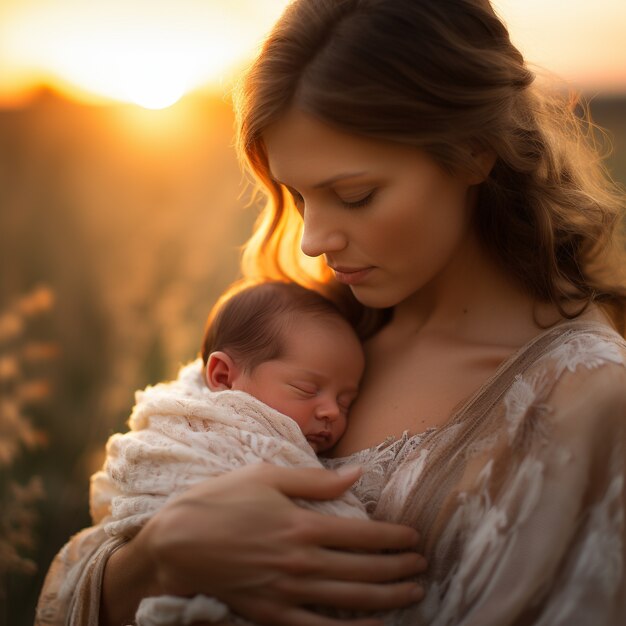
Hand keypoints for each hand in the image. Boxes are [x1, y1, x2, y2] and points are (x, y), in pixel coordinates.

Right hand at [103, 464, 425, 625]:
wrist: (176, 542)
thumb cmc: (220, 501)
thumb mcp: (266, 476)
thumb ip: (315, 480)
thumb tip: (357, 475)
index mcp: (303, 524)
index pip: (362, 535)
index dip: (394, 538)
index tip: (416, 537)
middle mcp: (302, 561)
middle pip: (363, 570)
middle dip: (399, 569)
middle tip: (423, 566)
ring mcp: (287, 592)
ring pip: (349, 600)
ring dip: (387, 598)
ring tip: (413, 594)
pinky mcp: (271, 614)